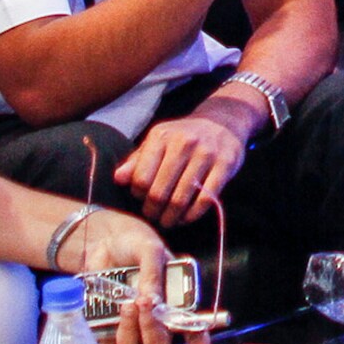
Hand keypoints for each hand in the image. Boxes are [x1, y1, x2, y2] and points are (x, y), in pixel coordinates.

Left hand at [58, 211, 212, 343]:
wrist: (104, 241)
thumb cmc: (135, 243)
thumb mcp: (149, 249)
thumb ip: (153, 273)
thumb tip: (151, 299)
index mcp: (177, 300)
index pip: (193, 330)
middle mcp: (157, 319)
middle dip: (152, 328)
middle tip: (143, 303)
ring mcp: (133, 325)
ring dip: (130, 330)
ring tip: (125, 304)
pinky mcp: (109, 328)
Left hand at [114, 110, 248, 225]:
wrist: (223, 122)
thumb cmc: (183, 137)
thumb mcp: (158, 141)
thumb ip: (137, 160)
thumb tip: (118, 179)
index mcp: (162, 136)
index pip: (140, 178)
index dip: (138, 194)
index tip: (142, 199)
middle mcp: (184, 142)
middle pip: (159, 192)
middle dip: (153, 211)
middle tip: (155, 216)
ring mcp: (206, 153)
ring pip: (181, 199)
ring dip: (171, 217)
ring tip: (169, 221)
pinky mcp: (225, 164)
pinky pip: (205, 200)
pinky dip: (192, 215)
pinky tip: (186, 217)